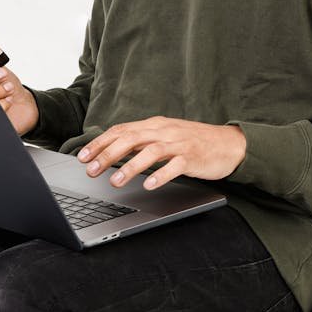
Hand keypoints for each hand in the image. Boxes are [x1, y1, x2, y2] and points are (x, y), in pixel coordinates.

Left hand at [77, 116, 246, 190]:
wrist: (228, 144)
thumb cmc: (193, 142)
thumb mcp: (165, 136)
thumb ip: (142, 141)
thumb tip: (112, 151)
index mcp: (154, 125)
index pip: (121, 130)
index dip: (100, 143)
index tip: (82, 156)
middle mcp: (164, 131)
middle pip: (131, 139)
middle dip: (108, 154)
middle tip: (91, 170)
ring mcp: (179, 144)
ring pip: (151, 152)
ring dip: (131, 167)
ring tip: (115, 182)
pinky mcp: (193, 157)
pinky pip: (175, 166)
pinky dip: (161, 175)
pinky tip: (149, 186)